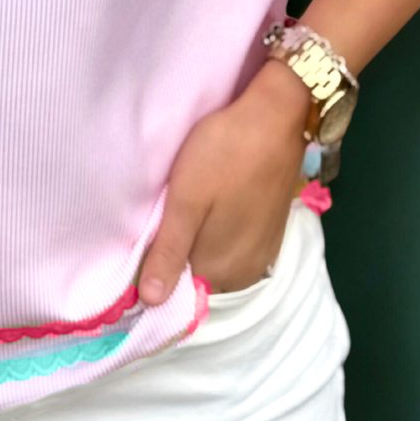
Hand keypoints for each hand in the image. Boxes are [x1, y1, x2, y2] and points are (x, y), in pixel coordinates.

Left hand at [137, 61, 309, 303]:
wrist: (276, 116)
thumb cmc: (224, 154)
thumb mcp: (185, 199)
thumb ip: (168, 251)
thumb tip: (150, 304)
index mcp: (221, 271)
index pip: (178, 293)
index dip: (157, 271)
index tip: (143, 245)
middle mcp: (245, 273)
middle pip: (199, 278)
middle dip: (178, 258)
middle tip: (160, 220)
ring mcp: (263, 253)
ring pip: (217, 262)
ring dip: (199, 245)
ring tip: (184, 210)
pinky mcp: (272, 232)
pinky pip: (236, 248)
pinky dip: (219, 235)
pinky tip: (211, 207)